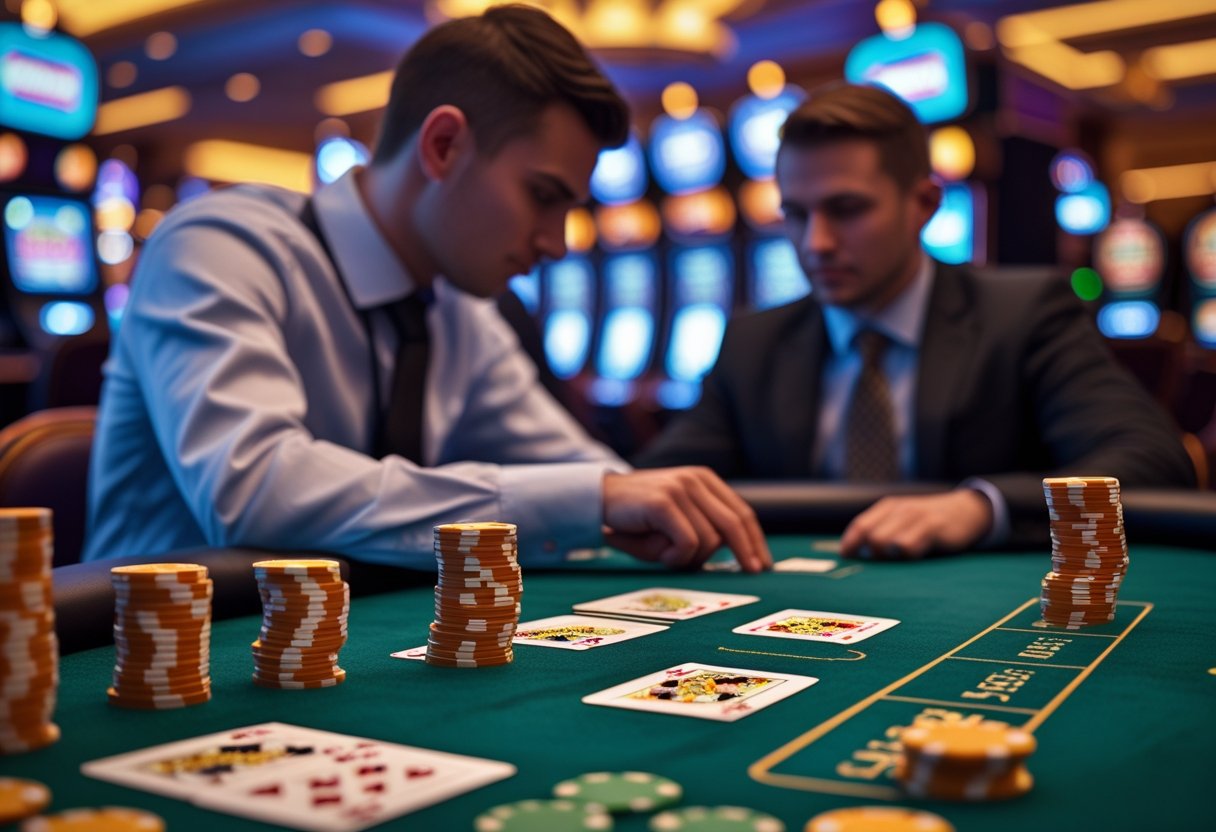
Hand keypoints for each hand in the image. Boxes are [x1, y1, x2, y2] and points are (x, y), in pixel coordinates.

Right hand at [601, 467, 771, 572]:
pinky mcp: (664, 503)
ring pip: (708, 540)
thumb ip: (703, 529)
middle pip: (734, 524)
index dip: (755, 540)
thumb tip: (738, 555)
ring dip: (688, 558)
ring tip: (663, 555)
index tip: (762, 564)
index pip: (741, 512)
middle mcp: (696, 479)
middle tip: (751, 573)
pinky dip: (674, 557)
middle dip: (746, 552)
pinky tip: (657, 553)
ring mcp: (680, 489)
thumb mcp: (675, 521)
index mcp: (703, 479)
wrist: (595, 502)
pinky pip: (687, 543)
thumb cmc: (636, 519)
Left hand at [840, 488, 993, 559]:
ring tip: (901, 558)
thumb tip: (859, 552)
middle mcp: (899, 509)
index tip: (847, 558)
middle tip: (884, 563)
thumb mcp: (905, 518)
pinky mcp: (932, 526)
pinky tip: (917, 556)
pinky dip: (907, 556)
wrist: (967, 510)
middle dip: (872, 554)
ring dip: (888, 557)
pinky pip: (908, 546)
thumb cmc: (930, 521)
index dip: (850, 543)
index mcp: (889, 507)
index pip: (860, 525)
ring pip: (885, 541)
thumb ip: (884, 529)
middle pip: (870, 536)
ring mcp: (916, 517)